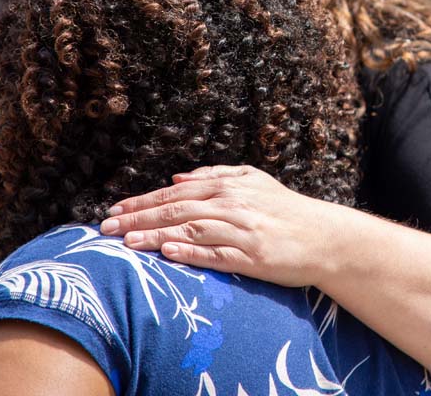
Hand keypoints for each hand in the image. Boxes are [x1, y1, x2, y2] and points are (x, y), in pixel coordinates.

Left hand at [99, 165, 346, 286]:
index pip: (176, 192)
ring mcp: (242, 231)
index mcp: (229, 186)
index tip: (114, 209)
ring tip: (126, 242)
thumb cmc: (287, 210)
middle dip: (138, 218)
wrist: (324, 237)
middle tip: (106, 227)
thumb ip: (217, 175)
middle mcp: (232, 205)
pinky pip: (215, 255)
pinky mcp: (252, 257)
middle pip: (176, 209)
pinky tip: (167, 254)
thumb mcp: (254, 181)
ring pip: (189, 230)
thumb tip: (178, 177)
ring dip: (155, 235)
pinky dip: (190, 253)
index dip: (142, 201)